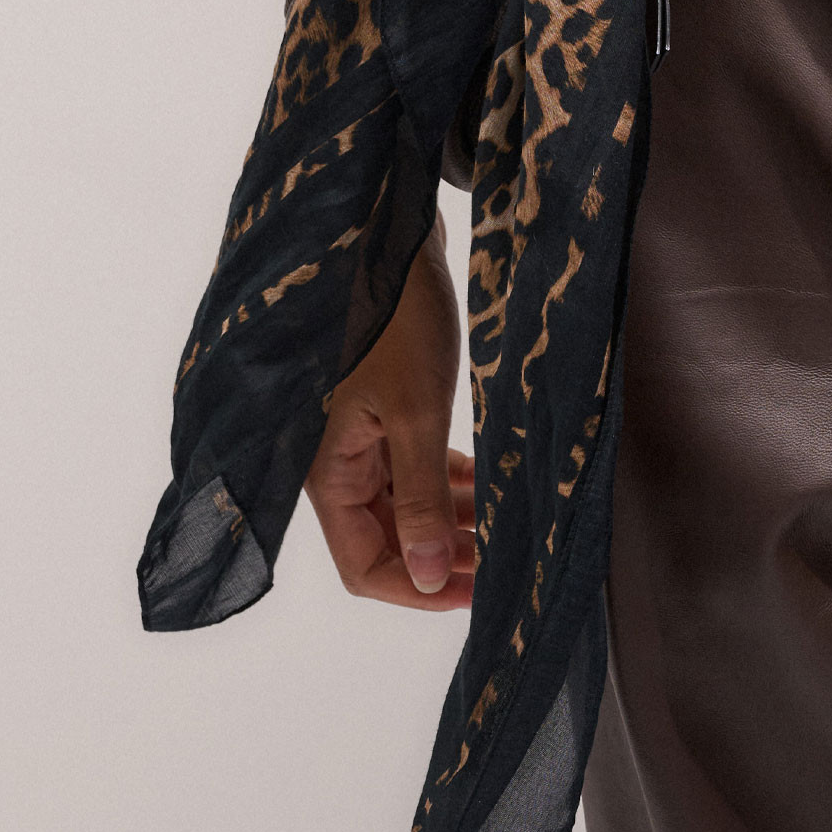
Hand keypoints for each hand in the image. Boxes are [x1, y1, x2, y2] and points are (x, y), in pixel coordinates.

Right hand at [302, 226, 477, 611]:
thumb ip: (423, 497)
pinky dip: (445, 484)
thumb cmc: (395, 321)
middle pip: (385, 541)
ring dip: (448, 523)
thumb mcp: (417, 413)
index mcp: (329, 476)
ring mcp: (359, 438)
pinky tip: (484, 489)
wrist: (387, 238)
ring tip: (501, 532)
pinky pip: (411, 469)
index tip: (477, 593)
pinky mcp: (384, 409)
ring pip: (403, 506)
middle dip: (441, 559)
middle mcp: (336, 466)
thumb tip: (429, 576)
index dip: (420, 589)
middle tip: (500, 567)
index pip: (365, 567)